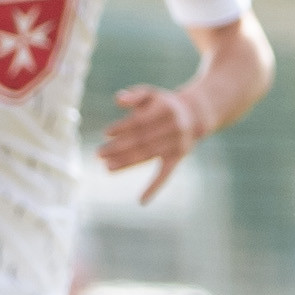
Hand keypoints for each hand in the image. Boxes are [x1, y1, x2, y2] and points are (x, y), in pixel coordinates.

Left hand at [99, 83, 203, 202]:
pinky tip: (142, 200)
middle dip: (119, 148)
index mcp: (165, 110)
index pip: (140, 122)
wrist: (195, 115)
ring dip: (126, 163)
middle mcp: (173, 128)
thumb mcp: (151, 94)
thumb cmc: (164, 104)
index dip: (123, 128)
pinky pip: (166, 174)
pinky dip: (154, 187)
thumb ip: (134, 95)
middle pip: (142, 141)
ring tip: (107, 167)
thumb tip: (118, 100)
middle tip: (99, 154)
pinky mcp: (179, 157)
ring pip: (148, 156)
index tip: (106, 134)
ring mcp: (177, 144)